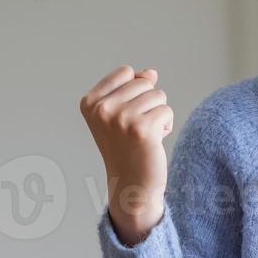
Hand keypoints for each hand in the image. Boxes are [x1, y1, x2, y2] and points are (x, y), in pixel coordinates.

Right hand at [80, 65, 173, 245]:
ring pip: (158, 95)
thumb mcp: (122, 112)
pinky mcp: (142, 129)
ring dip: (158, 114)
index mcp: (90, 102)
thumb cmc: (128, 147)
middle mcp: (102, 109)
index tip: (126, 115)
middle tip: (136, 129)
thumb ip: (134, 87)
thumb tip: (151, 72)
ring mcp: (120, 118)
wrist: (132, 184)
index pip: (126, 72)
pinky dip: (166, 125)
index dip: (135, 90)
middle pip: (144, 82)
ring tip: (145, 135)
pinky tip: (154, 142)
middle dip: (148, 103)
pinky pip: (167, 111)